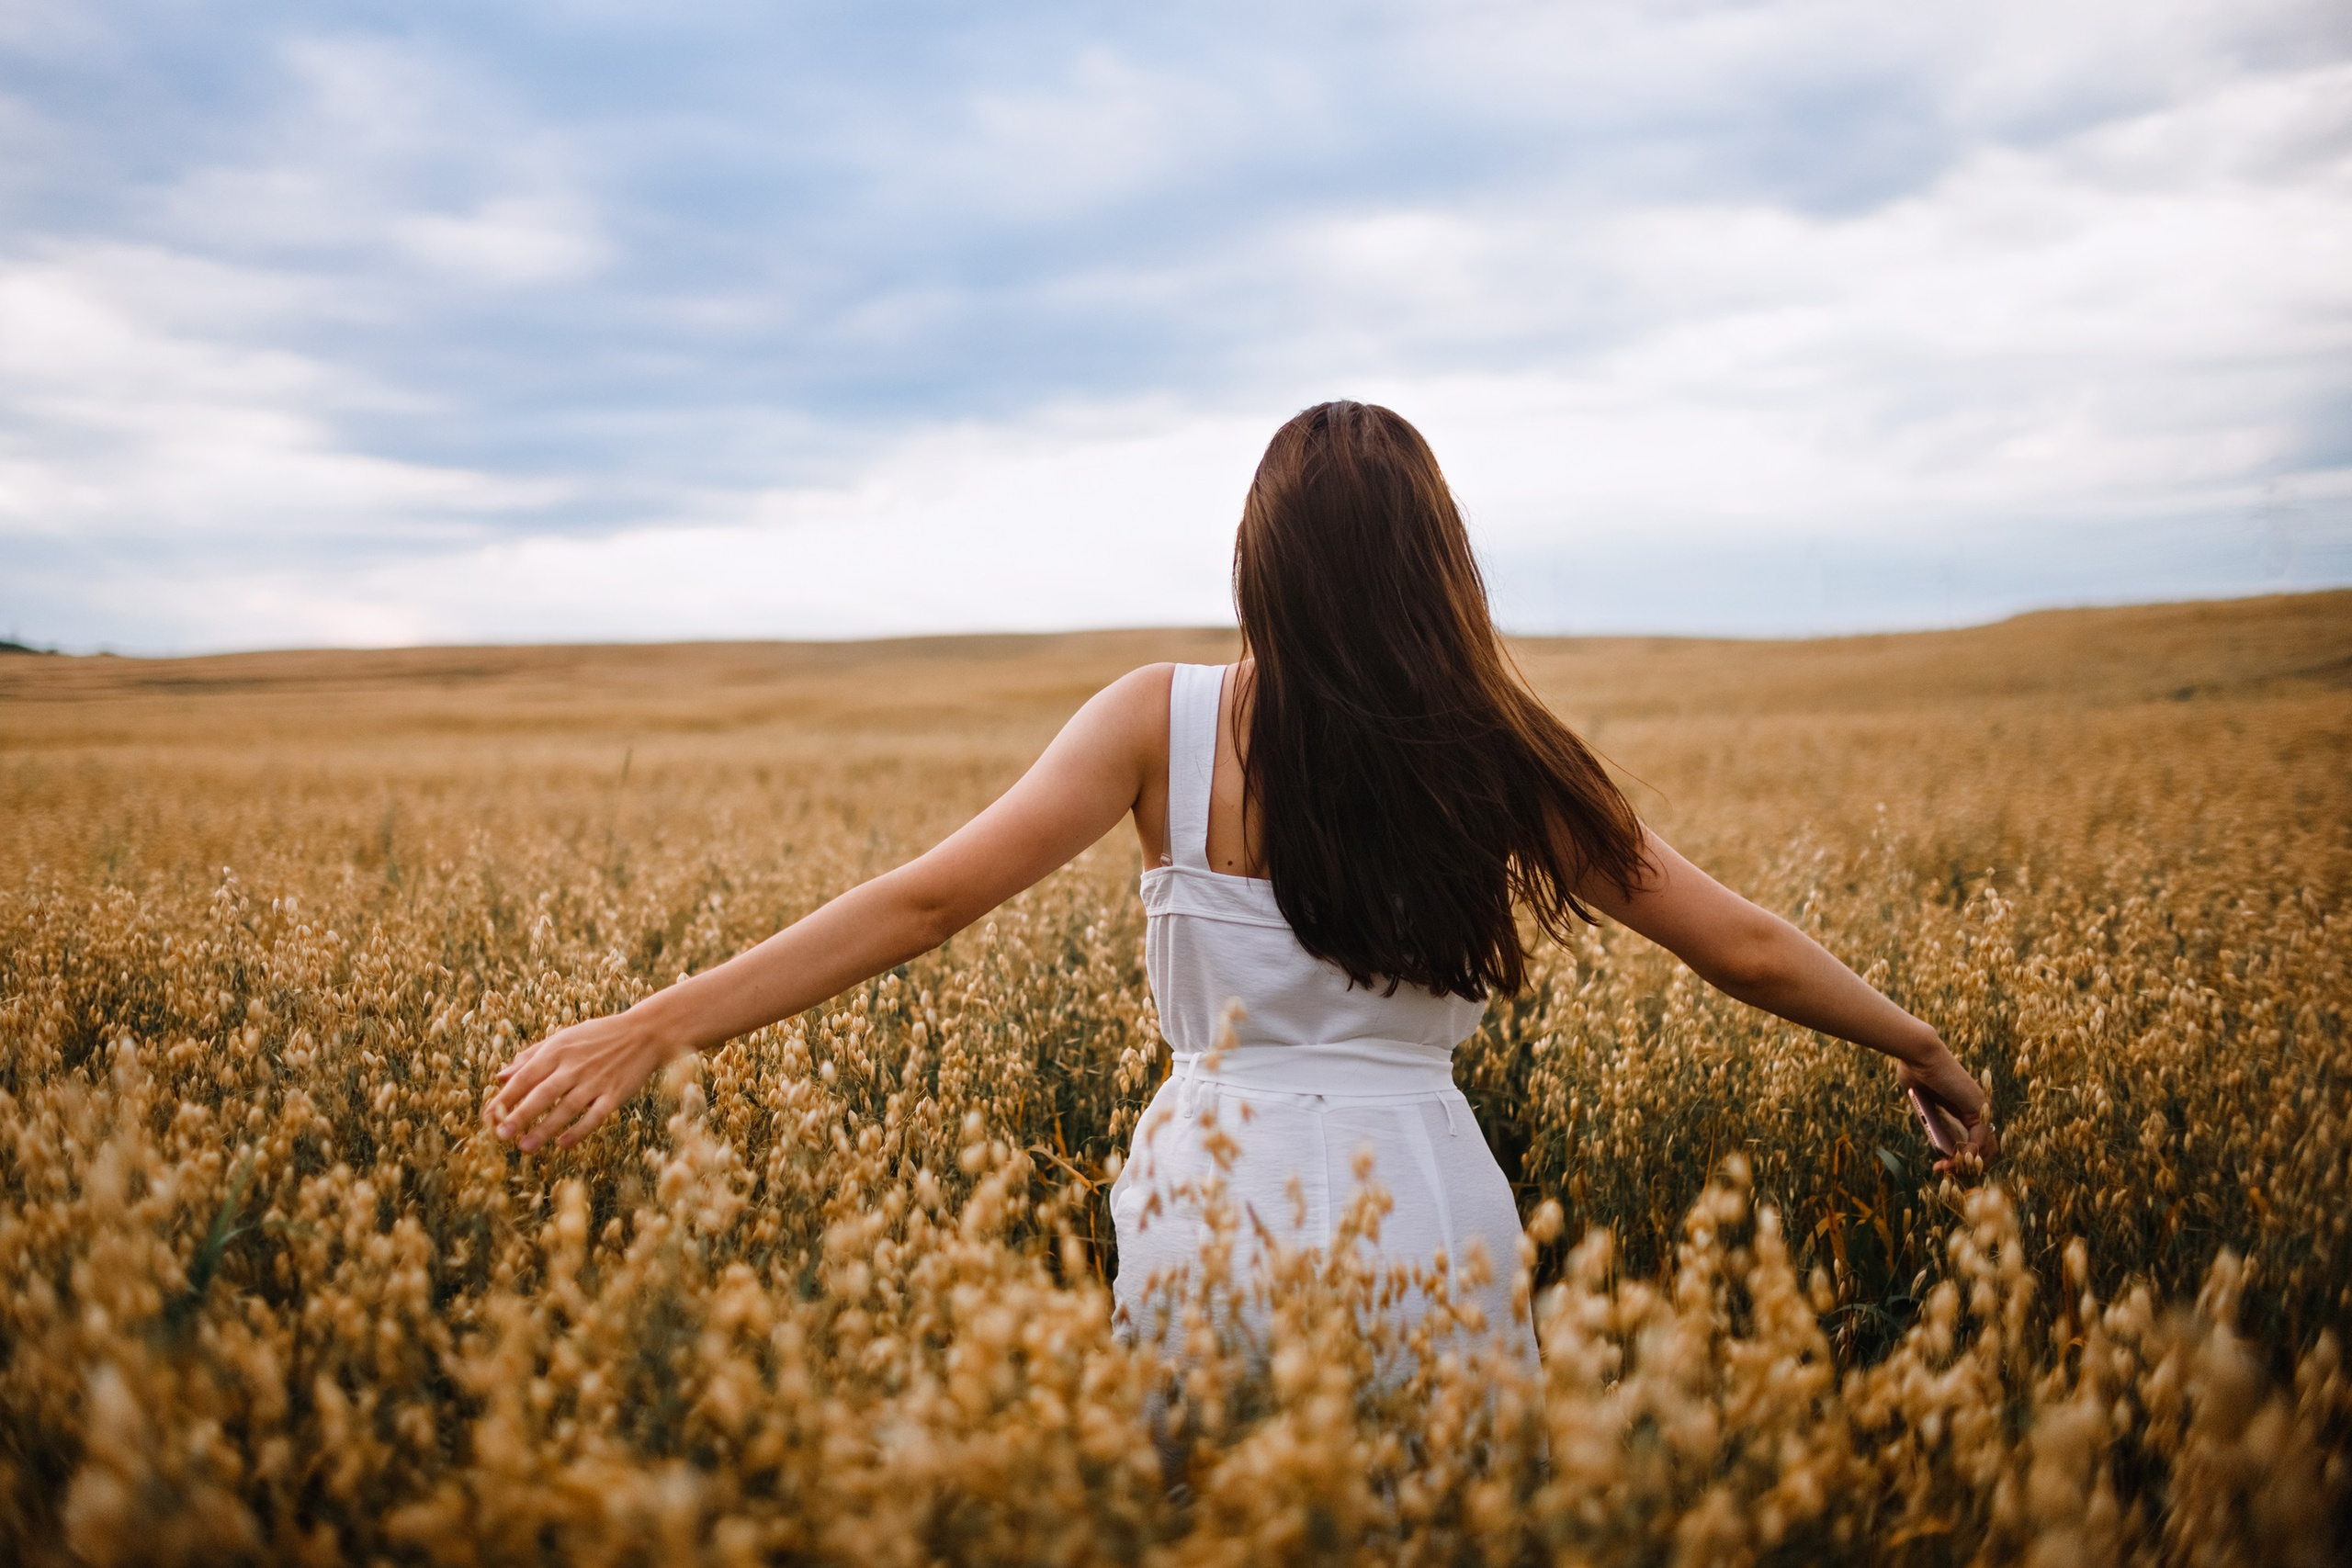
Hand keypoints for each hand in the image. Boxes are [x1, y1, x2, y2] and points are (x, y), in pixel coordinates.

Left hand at [485, 1008, 677, 1151]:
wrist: (644, 1033)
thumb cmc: (598, 1036)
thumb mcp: (563, 1038)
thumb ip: (531, 1057)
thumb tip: (500, 1077)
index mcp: (558, 1050)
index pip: (525, 1076)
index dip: (505, 1098)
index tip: (487, 1117)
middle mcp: (575, 1066)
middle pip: (543, 1093)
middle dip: (520, 1115)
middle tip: (501, 1135)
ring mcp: (596, 1081)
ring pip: (566, 1108)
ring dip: (545, 1128)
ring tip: (525, 1146)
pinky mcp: (616, 1093)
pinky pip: (595, 1116)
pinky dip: (579, 1131)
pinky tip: (563, 1145)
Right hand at [1895, 1043, 1995, 1176]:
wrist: (1918, 1054)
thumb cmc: (1913, 1070)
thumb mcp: (1921, 1102)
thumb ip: (1929, 1118)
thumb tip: (1931, 1138)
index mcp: (1964, 1108)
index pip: (1974, 1142)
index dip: (1959, 1158)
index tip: (1939, 1166)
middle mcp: (1977, 1109)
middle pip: (1984, 1150)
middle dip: (1965, 1166)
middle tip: (1945, 1171)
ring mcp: (1980, 1109)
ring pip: (1984, 1149)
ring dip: (1965, 1165)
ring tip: (1947, 1169)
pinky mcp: (1978, 1109)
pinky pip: (1979, 1141)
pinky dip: (1967, 1156)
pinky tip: (1953, 1161)